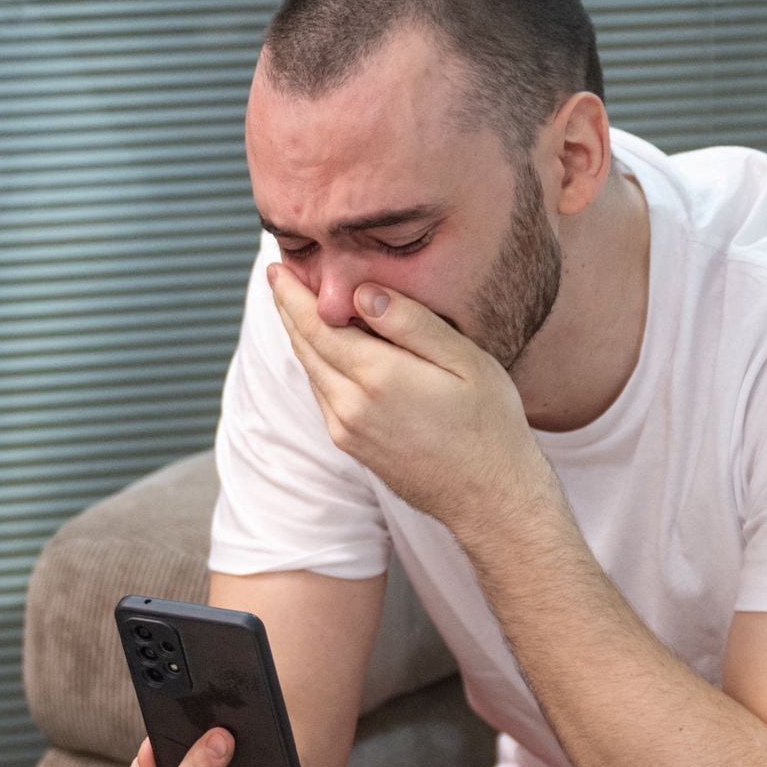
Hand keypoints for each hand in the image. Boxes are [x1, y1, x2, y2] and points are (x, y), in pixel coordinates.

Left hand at [268, 261, 551, 530]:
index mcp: (378, 377)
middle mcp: (351, 406)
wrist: (489, 498)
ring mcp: (347, 431)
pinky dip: (318, 366)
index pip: (317, 325)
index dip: (293, 294)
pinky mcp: (351, 447)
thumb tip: (362, 293)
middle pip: (305, 347)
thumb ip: (411, 323)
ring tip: (300, 305)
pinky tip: (329, 349)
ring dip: (302, 337)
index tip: (277, 268)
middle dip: (289, 310)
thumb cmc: (489, 425)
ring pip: (312, 372)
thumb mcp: (464, 361)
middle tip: (279, 277)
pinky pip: (324, 396)